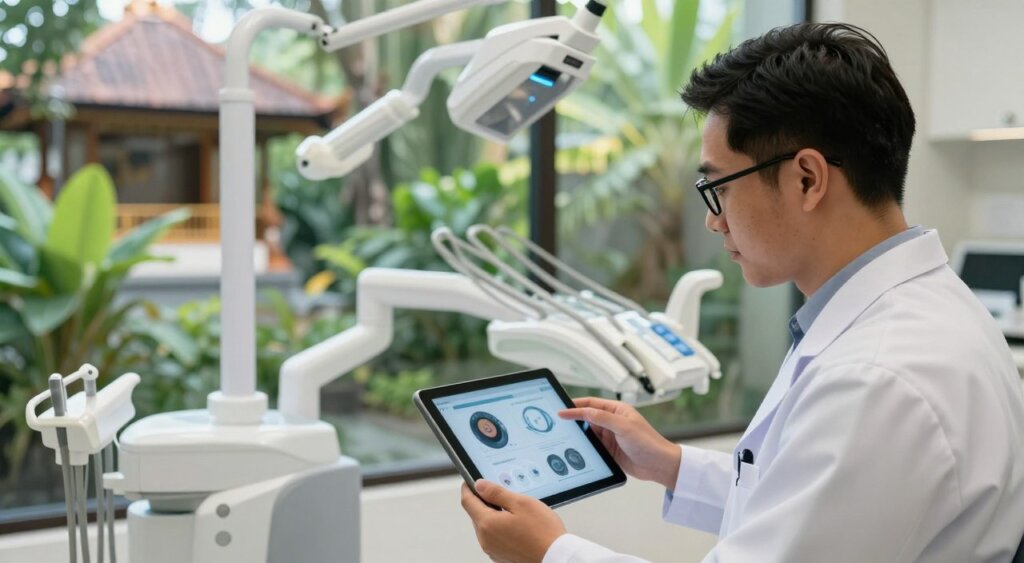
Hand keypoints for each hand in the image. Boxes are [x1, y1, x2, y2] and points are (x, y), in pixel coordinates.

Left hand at [461, 480, 566, 562]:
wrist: (556, 556)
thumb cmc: (542, 531)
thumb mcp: (520, 503)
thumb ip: (496, 492)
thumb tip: (479, 485)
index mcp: (487, 524)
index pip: (467, 501)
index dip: (468, 488)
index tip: (470, 480)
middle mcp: (485, 540)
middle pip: (476, 514)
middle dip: (483, 501)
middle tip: (499, 492)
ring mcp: (493, 550)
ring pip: (485, 526)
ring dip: (493, 515)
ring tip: (512, 509)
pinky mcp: (501, 556)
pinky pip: (494, 537)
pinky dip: (499, 527)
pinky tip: (516, 524)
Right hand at [559, 397, 680, 488]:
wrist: (659, 465)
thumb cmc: (648, 442)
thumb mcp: (624, 427)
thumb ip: (603, 418)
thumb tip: (585, 411)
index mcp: (617, 410)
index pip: (591, 404)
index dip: (575, 407)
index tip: (561, 411)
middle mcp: (612, 422)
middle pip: (587, 418)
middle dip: (573, 420)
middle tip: (557, 423)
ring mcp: (610, 436)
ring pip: (588, 433)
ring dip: (579, 435)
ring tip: (564, 437)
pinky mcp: (609, 450)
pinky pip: (592, 447)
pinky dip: (584, 448)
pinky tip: (576, 449)